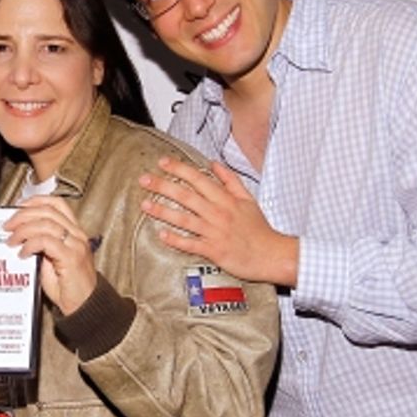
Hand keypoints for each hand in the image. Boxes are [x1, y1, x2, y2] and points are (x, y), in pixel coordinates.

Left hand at [3, 195, 97, 313]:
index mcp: (74, 232)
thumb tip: (19, 235)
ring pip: (45, 224)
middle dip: (23, 215)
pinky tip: (23, 253)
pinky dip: (30, 244)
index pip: (57, 204)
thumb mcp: (51, 260)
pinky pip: (46, 241)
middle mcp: (77, 235)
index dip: (36, 201)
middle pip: (47, 211)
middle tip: (8, 225)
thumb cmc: (68, 286)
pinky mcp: (71, 257)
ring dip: (23, 230)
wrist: (84, 306)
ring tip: (12, 240)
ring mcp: (75, 245)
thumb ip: (41, 244)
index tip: (19, 206)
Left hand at [139, 157, 298, 286]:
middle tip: (145, 179)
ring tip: (145, 205)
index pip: (199, 178)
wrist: (272, 254)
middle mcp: (218, 213)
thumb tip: (213, 163)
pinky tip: (161, 235)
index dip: (180, 169)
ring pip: (185, 219)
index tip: (163, 162)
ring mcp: (215, 232)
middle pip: (187, 195)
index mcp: (226, 199)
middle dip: (163, 186)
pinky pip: (191, 244)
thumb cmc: (259, 229)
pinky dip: (176, 240)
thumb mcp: (248, 199)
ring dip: (163, 211)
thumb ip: (230, 180)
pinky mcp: (214, 250)